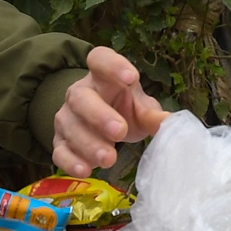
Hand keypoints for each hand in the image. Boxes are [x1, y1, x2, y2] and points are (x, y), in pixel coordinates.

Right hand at [51, 46, 168, 176]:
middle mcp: (79, 93)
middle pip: (81, 98)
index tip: (131, 78)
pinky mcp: (59, 141)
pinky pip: (59, 151)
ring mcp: (67, 117)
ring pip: (70, 126)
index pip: (100, 59)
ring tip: (108, 158)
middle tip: (120, 132)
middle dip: (99, 115)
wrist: (103, 125)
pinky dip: (70, 162)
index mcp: (102, 76)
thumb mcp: (141, 108)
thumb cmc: (124, 109)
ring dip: (89, 144)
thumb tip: (171, 123)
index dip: (113, 66)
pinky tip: (85, 170)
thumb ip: (152, 114)